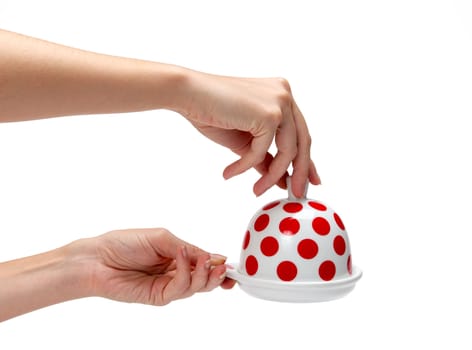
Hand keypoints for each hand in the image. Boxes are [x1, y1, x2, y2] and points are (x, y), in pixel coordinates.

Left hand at [88, 228, 234, 304]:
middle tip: (225, 268)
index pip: (204, 263)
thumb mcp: (162, 238)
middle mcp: (175, 272)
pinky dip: (186, 273)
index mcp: (177, 257)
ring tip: (205, 261)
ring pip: (196, 287)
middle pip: (204, 279)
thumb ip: (188, 248)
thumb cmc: (124, 243)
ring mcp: (167, 286)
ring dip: (204, 274)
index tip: (232, 264)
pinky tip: (183, 258)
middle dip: (218, 275)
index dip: (219, 265)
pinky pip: (180, 288)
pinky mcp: (158, 296)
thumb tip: (212, 256)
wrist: (97, 258)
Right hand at [180, 72, 320, 196]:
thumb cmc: (210, 110)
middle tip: (294, 194)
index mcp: (281, 96)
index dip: (306, 161)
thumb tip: (277, 178)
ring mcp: (279, 102)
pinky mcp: (269, 114)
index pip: (301, 133)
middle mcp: (285, 94)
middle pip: (302, 142)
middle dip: (298, 173)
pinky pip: (262, 152)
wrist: (188, 93)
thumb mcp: (244, 139)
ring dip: (271, 176)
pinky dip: (246, 166)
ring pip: (288, 151)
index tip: (309, 181)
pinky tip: (231, 172)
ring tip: (256, 190)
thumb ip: (263, 155)